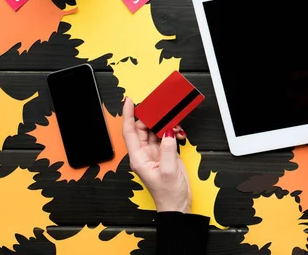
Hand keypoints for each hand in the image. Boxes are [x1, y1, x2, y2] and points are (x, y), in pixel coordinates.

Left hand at [122, 98, 191, 212]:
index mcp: (138, 158)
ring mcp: (154, 153)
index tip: (129, 101)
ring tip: (176, 127)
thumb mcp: (168, 171)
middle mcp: (144, 153)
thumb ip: (167, 149)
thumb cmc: (168, 194)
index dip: (128, 114)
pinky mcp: (165, 153)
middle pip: (143, 127)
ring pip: (156, 130)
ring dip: (166, 125)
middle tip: (163, 110)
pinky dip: (173, 132)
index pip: (129, 131)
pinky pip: (166, 136)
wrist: (177, 205)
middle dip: (153, 117)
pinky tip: (179, 135)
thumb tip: (167, 132)